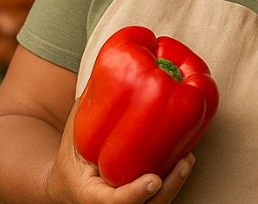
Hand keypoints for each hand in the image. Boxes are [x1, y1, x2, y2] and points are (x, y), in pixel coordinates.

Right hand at [46, 104, 193, 203]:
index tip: (153, 179)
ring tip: (188, 157)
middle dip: (170, 187)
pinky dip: (173, 181)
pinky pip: (160, 197)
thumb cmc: (71, 158)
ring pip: (158, 203)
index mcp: (91, 197)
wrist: (69, 185)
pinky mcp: (141, 202)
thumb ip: (88, 111)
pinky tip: (184, 157)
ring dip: (176, 183)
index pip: (116, 203)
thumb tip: (107, 68)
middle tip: (184, 161)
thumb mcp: (72, 137)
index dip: (136, 193)